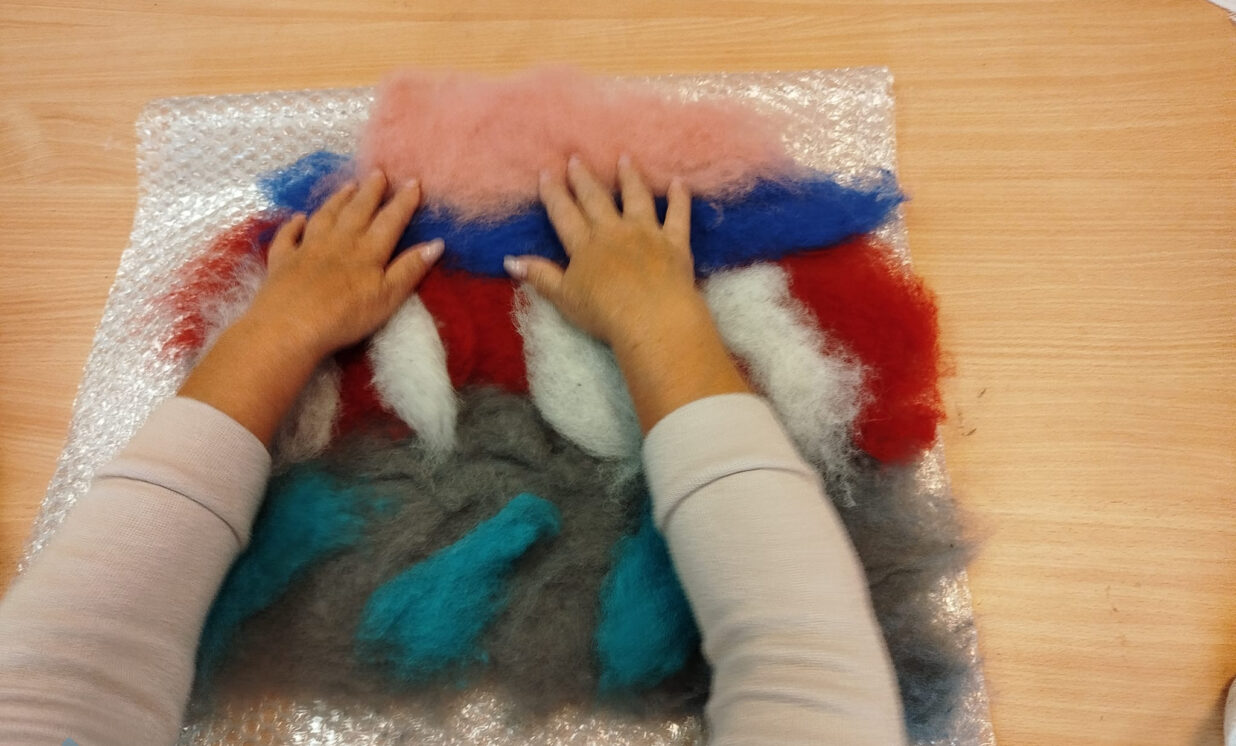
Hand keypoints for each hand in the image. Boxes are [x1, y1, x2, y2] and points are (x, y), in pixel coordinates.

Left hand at [180, 171, 441, 445]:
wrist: (290, 326)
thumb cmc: (346, 315)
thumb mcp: (388, 296)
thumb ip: (410, 269)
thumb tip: (436, 243)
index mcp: (368, 251)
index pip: (390, 220)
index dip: (404, 201)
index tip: (414, 182)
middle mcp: (339, 242)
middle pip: (357, 211)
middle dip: (371, 191)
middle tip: (378, 172)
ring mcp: (308, 249)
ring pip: (325, 217)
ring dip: (338, 200)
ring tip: (348, 186)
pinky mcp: (283, 261)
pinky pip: (288, 237)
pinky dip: (293, 225)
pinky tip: (297, 217)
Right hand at [505, 155, 748, 431]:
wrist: (652, 318)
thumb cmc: (604, 313)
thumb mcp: (564, 298)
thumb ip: (539, 276)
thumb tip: (510, 260)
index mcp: (585, 246)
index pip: (564, 213)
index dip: (554, 193)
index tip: (547, 172)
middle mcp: (614, 232)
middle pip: (596, 199)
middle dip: (584, 178)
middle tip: (577, 158)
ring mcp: (646, 234)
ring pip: (636, 198)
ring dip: (629, 177)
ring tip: (625, 158)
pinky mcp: (674, 242)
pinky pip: (678, 214)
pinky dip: (679, 197)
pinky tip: (678, 182)